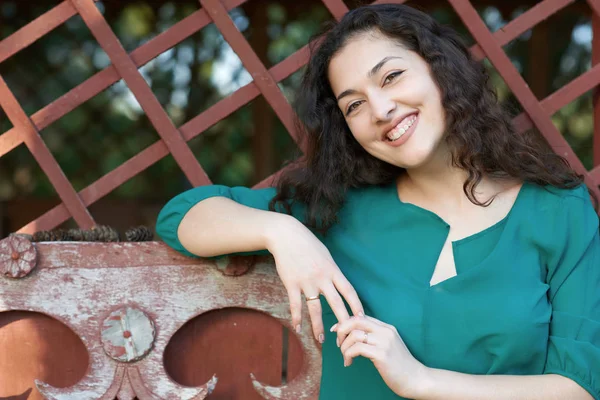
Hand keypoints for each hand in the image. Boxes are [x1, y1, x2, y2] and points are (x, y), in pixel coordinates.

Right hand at [265, 214, 363, 342]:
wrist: (286, 236)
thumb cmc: (307, 244)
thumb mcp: (325, 255)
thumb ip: (332, 271)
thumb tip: (340, 285)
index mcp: (333, 270)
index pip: (349, 291)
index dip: (356, 306)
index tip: (362, 319)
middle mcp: (322, 277)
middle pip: (336, 303)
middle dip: (343, 321)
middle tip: (347, 336)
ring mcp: (306, 281)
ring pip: (315, 308)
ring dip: (318, 325)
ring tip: (321, 339)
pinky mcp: (292, 283)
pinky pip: (295, 305)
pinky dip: (296, 318)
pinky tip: (298, 328)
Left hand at [332, 315, 428, 397]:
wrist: (415, 379)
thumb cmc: (399, 365)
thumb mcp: (387, 345)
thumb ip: (373, 337)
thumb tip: (351, 332)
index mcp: (386, 327)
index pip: (360, 317)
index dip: (345, 322)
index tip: (336, 331)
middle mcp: (385, 331)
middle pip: (355, 321)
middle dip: (341, 330)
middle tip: (338, 343)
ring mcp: (384, 342)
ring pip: (354, 335)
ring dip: (344, 346)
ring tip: (345, 357)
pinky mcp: (382, 354)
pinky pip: (357, 348)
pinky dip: (348, 354)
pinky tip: (349, 362)